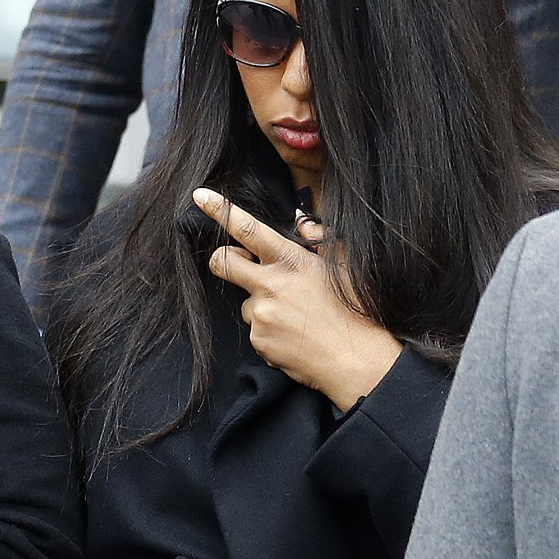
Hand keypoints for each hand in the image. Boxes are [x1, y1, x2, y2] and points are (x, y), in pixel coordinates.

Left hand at [194, 188, 401, 410]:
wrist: (358, 361)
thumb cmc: (358, 309)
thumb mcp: (345, 266)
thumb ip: (319, 239)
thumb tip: (300, 221)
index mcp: (291, 262)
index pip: (247, 229)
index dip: (220, 210)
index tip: (199, 196)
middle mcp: (269, 286)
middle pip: (222, 262)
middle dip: (223, 259)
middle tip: (242, 265)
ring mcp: (261, 315)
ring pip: (246, 302)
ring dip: (262, 305)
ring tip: (297, 316)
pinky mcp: (259, 341)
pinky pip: (257, 330)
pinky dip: (271, 331)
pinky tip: (296, 335)